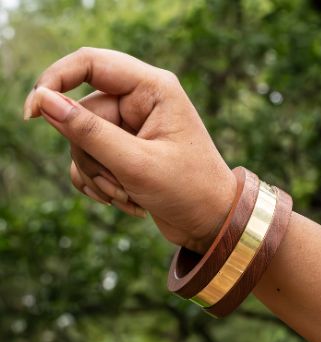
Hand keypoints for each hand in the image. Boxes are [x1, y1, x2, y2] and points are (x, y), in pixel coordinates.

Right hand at [25, 47, 234, 251]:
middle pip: (81, 114)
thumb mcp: (137, 164)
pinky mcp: (126, 151)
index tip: (33, 114)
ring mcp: (132, 127)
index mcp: (153, 88)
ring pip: (82, 142)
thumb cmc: (190, 193)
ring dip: (99, 176)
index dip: (55, 82)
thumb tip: (44, 100)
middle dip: (92, 156)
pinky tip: (127, 203)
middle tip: (118, 185)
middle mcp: (141, 101)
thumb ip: (89, 132)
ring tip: (129, 198)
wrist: (215, 227)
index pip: (89, 63)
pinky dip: (101, 185)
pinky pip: (90, 159)